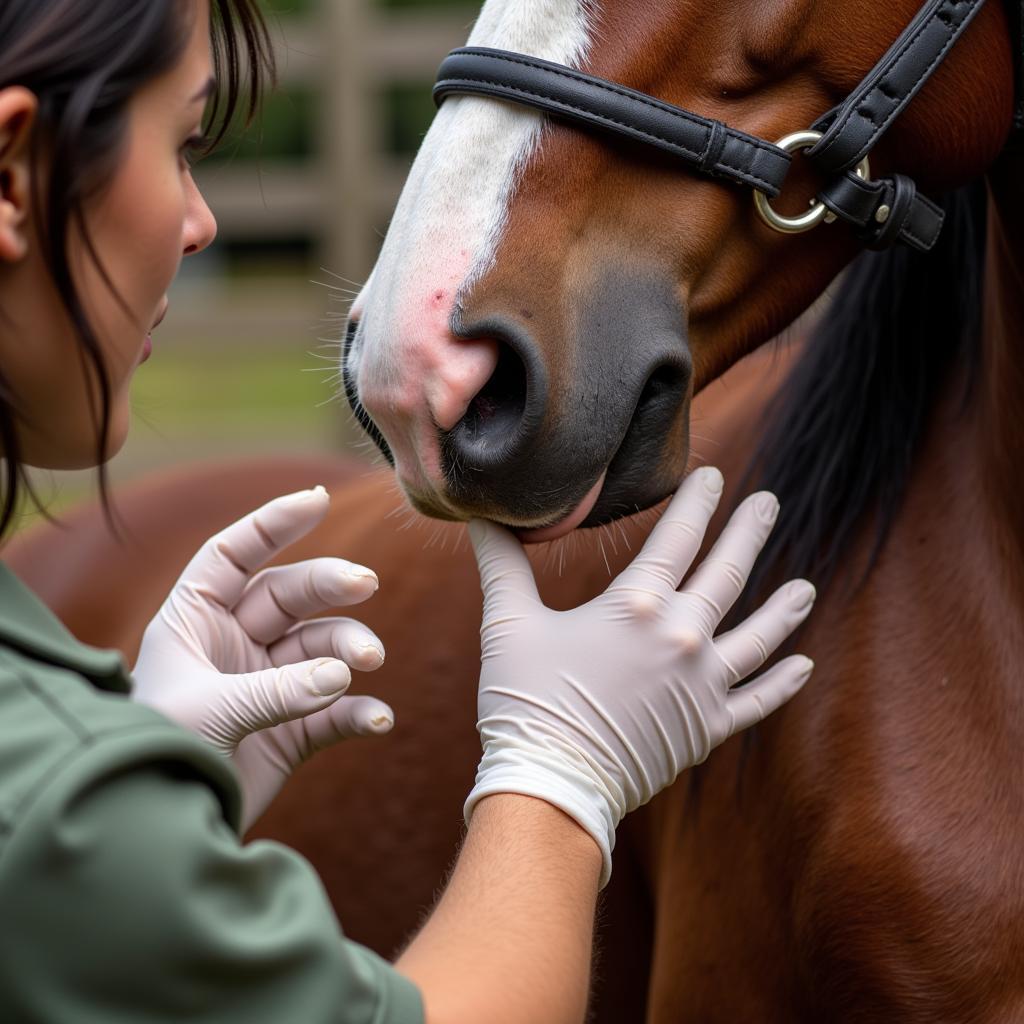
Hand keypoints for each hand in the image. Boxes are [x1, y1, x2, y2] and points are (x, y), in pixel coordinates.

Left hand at [131, 487, 392, 829]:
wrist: (163, 837)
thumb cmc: (159, 762)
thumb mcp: (208, 713)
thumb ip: (277, 690)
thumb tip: (343, 675)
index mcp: (194, 623)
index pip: (233, 556)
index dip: (271, 524)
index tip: (318, 500)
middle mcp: (233, 645)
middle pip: (290, 595)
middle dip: (330, 585)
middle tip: (366, 586)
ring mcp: (268, 686)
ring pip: (321, 648)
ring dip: (349, 649)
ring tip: (368, 662)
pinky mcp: (293, 730)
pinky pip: (335, 711)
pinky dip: (359, 712)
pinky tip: (377, 720)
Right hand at [465, 466, 815, 885]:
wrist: (551, 785)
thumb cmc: (525, 700)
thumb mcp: (508, 624)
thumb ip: (502, 566)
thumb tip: (480, 519)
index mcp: (636, 606)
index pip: (678, 537)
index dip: (697, 502)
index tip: (715, 475)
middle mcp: (681, 637)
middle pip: (728, 573)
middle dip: (749, 532)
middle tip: (770, 503)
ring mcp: (701, 685)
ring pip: (756, 637)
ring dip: (783, 609)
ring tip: (806, 588)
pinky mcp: (706, 728)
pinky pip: (756, 701)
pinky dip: (781, 683)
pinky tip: (804, 666)